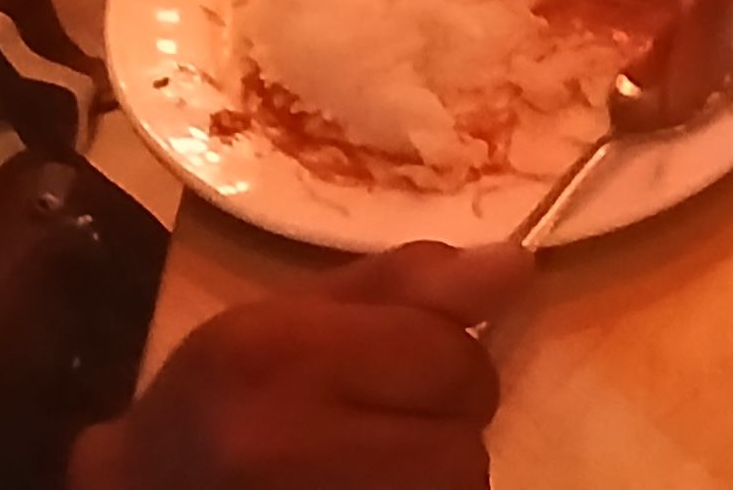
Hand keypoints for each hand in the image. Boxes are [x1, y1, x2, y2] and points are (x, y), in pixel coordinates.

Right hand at [72, 245, 529, 489]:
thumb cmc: (217, 397)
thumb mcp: (288, 316)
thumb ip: (402, 288)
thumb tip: (515, 265)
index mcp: (277, 355)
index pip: (445, 355)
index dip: (449, 355)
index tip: (414, 360)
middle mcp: (290, 443)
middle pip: (462, 441)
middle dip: (446, 421)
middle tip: (388, 418)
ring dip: (436, 471)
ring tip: (374, 460)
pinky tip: (369, 483)